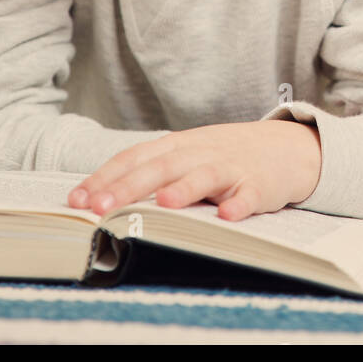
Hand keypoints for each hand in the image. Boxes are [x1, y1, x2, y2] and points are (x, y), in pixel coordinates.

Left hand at [66, 120, 322, 221]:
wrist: (285, 147)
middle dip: (129, 186)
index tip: (77, 199)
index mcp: (177, 146)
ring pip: (204, 176)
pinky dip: (238, 204)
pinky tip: (227, 214)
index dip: (106, 177)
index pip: (134, 157)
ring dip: (183, 189)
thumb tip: (100, 196)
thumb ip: (151, 172)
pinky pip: (248, 195)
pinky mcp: (258, 184)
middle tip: (101, 206)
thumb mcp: (186, 156)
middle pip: (161, 166)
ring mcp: (230, 167)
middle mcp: (199, 153)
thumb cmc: (224, 157)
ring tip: (163, 204)